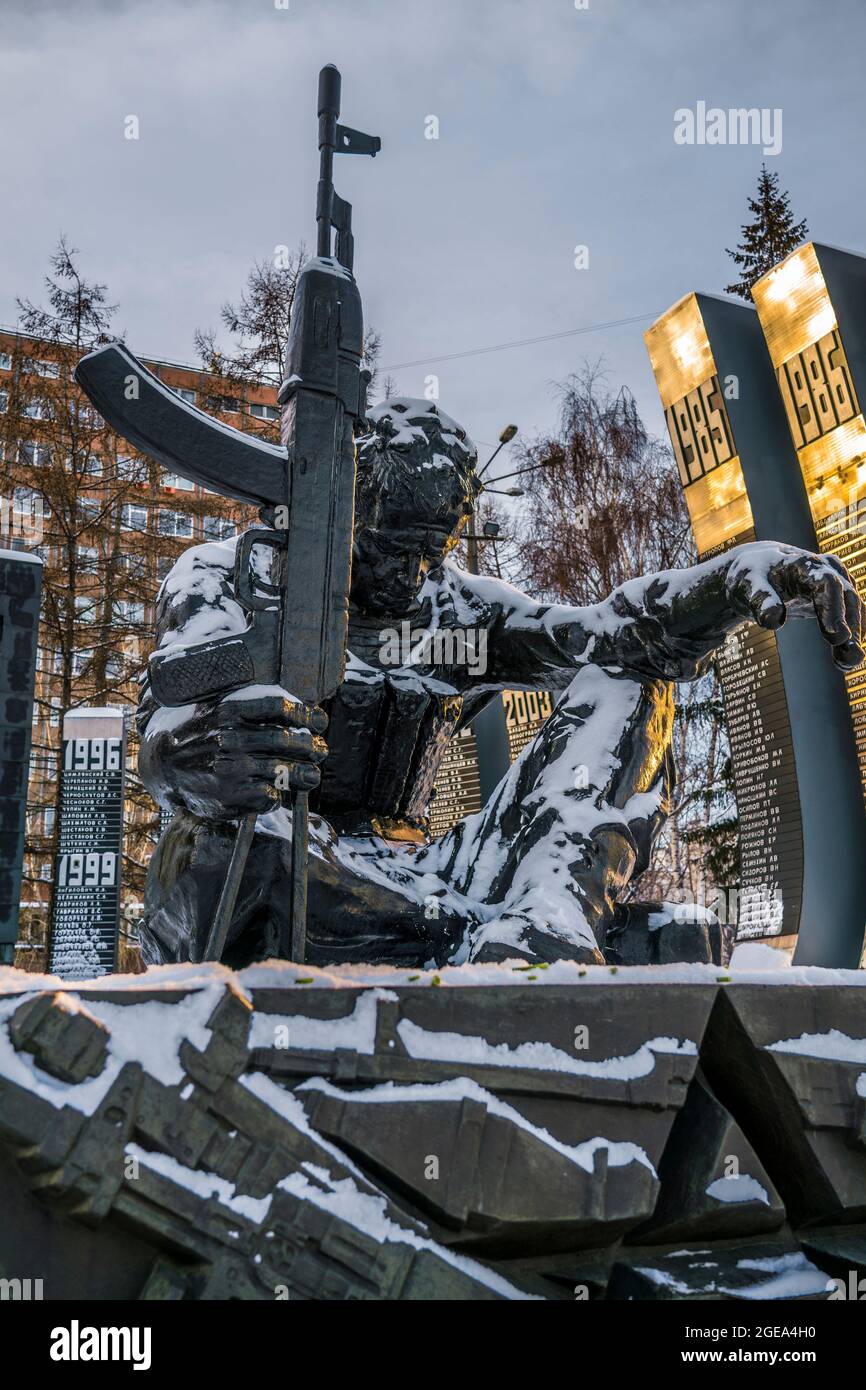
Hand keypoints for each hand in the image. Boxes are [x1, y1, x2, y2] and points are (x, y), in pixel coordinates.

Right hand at [141, 688, 327, 820]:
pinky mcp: (231, 796)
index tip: (319, 721)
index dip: (305, 714)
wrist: (164, 766)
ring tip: (311, 774)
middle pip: (287, 739)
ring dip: (306, 774)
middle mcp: (230, 738)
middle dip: (311, 746)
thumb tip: (305, 711)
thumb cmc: (201, 734)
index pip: (279, 706)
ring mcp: (231, 768)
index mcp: (228, 710)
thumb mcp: (219, 708)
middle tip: (320, 750)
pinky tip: (279, 791)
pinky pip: (270, 795)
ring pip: (285, 771)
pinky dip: (279, 794)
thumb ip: (254, 705)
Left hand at [727, 542, 863, 669]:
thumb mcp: (748, 585)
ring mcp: (834, 581)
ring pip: (853, 607)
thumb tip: (773, 620)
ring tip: (846, 664)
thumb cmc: (750, 577)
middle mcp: (825, 569)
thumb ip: (760, 600)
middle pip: (847, 596)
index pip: (827, 583)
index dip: (834, 609)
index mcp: (803, 563)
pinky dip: (851, 636)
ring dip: (855, 636)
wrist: (754, 569)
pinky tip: (844, 660)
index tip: (837, 636)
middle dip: (851, 627)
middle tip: (847, 659)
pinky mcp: (834, 596)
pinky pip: (850, 615)